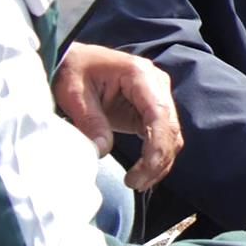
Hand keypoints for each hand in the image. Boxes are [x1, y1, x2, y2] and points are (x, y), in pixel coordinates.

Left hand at [53, 43, 181, 190]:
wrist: (75, 61)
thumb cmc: (74, 71)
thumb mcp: (73, 94)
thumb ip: (90, 121)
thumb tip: (102, 151)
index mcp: (140, 75)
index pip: (159, 113)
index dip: (157, 146)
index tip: (143, 171)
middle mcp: (156, 84)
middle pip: (170, 128)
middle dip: (158, 160)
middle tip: (135, 183)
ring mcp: (158, 97)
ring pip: (171, 136)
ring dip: (160, 163)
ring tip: (136, 183)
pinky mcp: (151, 111)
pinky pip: (162, 137)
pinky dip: (156, 158)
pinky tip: (142, 175)